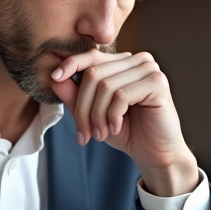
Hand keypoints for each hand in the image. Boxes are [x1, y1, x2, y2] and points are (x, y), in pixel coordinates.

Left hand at [50, 51, 198, 195]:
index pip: (91, 56)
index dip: (70, 64)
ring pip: (105, 86)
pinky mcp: (157, 83)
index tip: (54, 78)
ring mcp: (149, 69)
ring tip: (101, 134)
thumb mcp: (93, 113)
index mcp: (122, 63)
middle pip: (94, 74)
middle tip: (84, 133)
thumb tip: (54, 78)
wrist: (154, 154)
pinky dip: (113, 116)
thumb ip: (75, 95)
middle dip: (83, 107)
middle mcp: (137, 60)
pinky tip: (116, 128)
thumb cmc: (126, 132)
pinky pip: (121, 96)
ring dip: (97, 116)